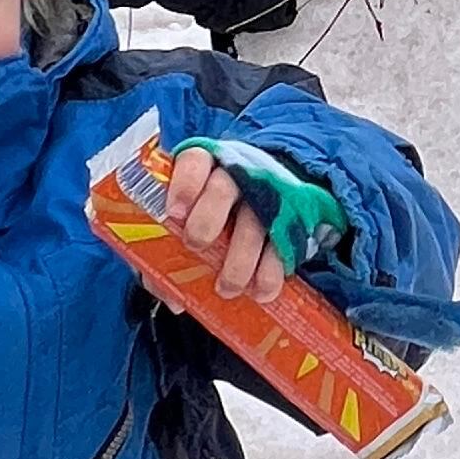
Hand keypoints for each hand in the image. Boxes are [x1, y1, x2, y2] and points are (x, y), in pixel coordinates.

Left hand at [157, 147, 286, 305]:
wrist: (268, 193)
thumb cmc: (210, 210)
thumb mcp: (187, 218)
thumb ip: (168, 249)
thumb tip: (170, 295)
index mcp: (206, 165)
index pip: (195, 162)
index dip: (184, 185)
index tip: (175, 213)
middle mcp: (237, 173)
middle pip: (223, 189)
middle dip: (207, 220)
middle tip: (195, 246)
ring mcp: (267, 194)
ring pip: (255, 220)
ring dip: (241, 259)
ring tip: (226, 288)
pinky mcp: (291, 218)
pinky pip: (283, 243)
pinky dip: (272, 271)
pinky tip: (261, 291)